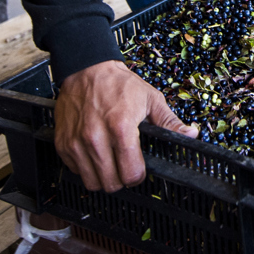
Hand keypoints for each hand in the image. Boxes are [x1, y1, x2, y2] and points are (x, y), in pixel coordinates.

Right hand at [55, 60, 196, 191]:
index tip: (139, 169)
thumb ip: (169, 122)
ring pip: (92, 182)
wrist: (86, 69)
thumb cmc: (118, 84)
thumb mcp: (150, 99)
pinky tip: (95, 155)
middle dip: (122, 180)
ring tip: (110, 163)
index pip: (131, 173)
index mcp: (121, 127)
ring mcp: (76, 142)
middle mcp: (96, 137)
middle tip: (125, 167)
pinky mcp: (62, 143)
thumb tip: (190, 135)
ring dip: (103, 178)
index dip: (139, 175)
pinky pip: (75, 171)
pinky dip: (86, 169)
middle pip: (111, 183)